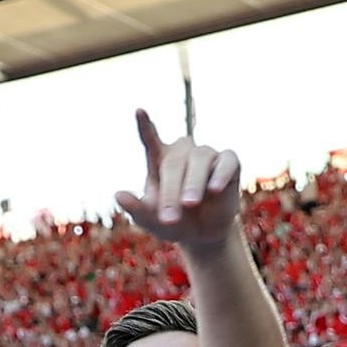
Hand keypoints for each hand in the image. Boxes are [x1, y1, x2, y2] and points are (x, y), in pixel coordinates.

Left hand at [113, 109, 246, 251]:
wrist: (203, 235)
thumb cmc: (174, 222)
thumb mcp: (150, 221)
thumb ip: (135, 208)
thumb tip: (117, 194)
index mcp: (159, 160)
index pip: (150, 139)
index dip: (145, 126)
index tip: (139, 111)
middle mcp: (183, 153)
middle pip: (174, 162)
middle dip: (171, 192)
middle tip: (169, 218)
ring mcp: (206, 155)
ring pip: (199, 158)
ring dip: (193, 183)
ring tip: (190, 204)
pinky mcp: (229, 162)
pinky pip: (227, 161)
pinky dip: (220, 174)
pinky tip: (214, 189)